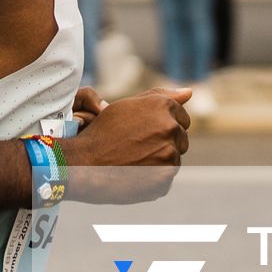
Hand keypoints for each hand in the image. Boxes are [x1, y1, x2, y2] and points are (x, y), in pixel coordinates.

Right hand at [66, 87, 191, 203]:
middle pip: (181, 139)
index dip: (161, 126)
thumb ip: (161, 97)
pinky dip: (152, 180)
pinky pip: (165, 180)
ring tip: (131, 162)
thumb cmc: (102, 132)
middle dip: (164, 143)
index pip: (182, 118)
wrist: (82, 164)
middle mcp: (170, 128)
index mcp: (163, 107)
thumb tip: (190, 91)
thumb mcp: (128, 107)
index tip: (143, 133)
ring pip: (173, 160)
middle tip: (135, 148)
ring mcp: (169, 156)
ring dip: (158, 162)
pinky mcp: (164, 180)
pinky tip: (132, 175)